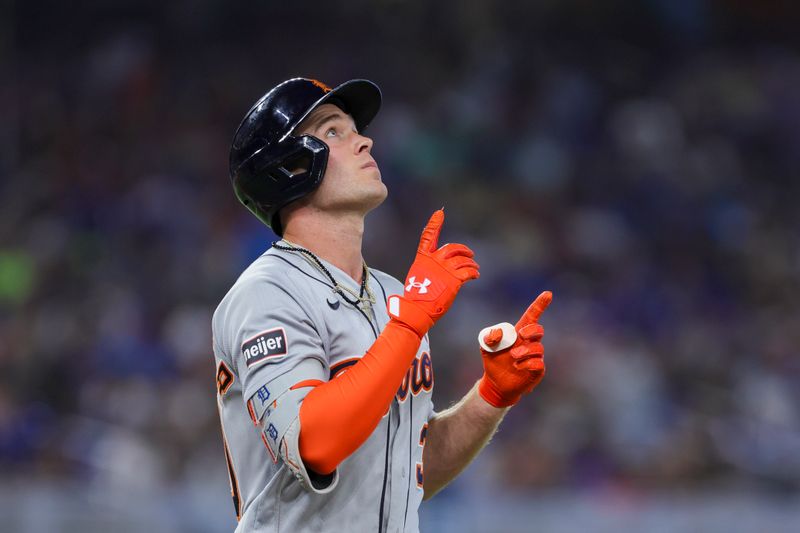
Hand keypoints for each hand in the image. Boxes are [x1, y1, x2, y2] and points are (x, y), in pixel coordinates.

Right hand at [387, 210, 479, 336]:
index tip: (439, 213)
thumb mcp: (418, 278)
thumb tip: (439, 271)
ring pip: (463, 260)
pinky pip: (468, 272)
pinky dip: (473, 272)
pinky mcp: (454, 280)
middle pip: (452, 248)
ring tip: (475, 267)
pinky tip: (475, 275)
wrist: (417, 309)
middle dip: (463, 250)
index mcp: (423, 259)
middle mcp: (434, 261)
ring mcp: (444, 269)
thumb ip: (429, 270)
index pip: (428, 236)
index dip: (434, 224)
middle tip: (469, 254)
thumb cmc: (416, 298)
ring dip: (471, 262)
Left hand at [477, 291, 551, 407]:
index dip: (540, 305)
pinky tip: (518, 367)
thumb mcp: (485, 346)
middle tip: (520, 336)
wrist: (496, 383)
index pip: (532, 316)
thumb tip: (499, 334)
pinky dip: (528, 364)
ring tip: (513, 357)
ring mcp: (535, 356)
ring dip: (525, 351)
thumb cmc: (493, 360)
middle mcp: (529, 343)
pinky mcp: (537, 370)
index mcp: (518, 333)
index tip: (548, 294)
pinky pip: (539, 364)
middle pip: (538, 329)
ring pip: (538, 348)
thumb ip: (489, 337)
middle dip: (531, 330)